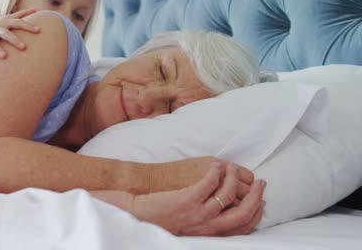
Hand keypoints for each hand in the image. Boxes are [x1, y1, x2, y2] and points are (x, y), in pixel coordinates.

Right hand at [0, 9, 39, 64]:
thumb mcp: (7, 19)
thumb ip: (20, 15)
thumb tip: (36, 10)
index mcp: (4, 22)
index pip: (17, 22)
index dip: (27, 26)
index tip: (38, 30)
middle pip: (6, 33)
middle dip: (14, 40)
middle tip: (24, 48)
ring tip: (4, 56)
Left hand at [132, 163, 265, 235]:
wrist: (138, 217)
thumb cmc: (162, 221)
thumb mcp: (192, 229)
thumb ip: (209, 223)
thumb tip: (225, 210)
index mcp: (211, 234)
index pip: (244, 226)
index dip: (256, 212)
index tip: (260, 199)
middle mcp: (208, 226)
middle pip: (244, 213)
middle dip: (256, 196)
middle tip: (261, 183)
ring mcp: (198, 213)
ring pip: (229, 194)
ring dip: (235, 178)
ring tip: (233, 168)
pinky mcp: (187, 198)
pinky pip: (210, 182)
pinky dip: (217, 172)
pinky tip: (217, 165)